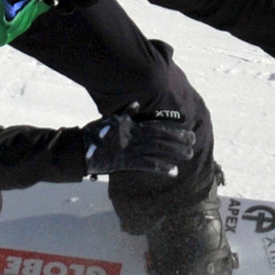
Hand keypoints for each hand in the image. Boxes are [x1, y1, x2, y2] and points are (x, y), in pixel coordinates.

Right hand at [78, 106, 195, 176]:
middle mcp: (133, 134)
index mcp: (130, 124)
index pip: (155, 123)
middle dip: (178, 137)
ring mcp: (130, 147)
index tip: (186, 124)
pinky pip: (147, 164)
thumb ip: (125, 112)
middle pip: (160, 135)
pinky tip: (173, 171)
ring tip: (189, 154)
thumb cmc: (94, 133)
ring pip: (157, 148)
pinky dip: (161, 167)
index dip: (171, 124)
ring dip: (174, 151)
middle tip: (193, 140)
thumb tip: (135, 102)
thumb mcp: (109, 119)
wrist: (81, 148)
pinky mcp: (126, 161)